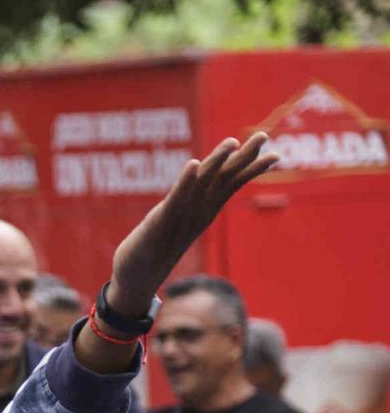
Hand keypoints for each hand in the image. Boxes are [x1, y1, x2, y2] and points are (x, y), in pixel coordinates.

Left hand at [105, 134, 277, 315]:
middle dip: (243, 158)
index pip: (231, 184)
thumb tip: (202, 193)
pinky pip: (175, 197)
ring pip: (202, 184)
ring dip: (216, 163)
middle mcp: (197, 210)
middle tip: (264, 136)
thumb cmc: (156, 247)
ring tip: (232, 142)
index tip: (276, 156)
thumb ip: (192, 208)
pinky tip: (193, 164)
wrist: (136, 276)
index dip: (251, 169)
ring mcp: (180, 215)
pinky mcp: (160, 220)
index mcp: (204, 210)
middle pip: (223, 179)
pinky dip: (185, 181)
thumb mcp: (179, 223)